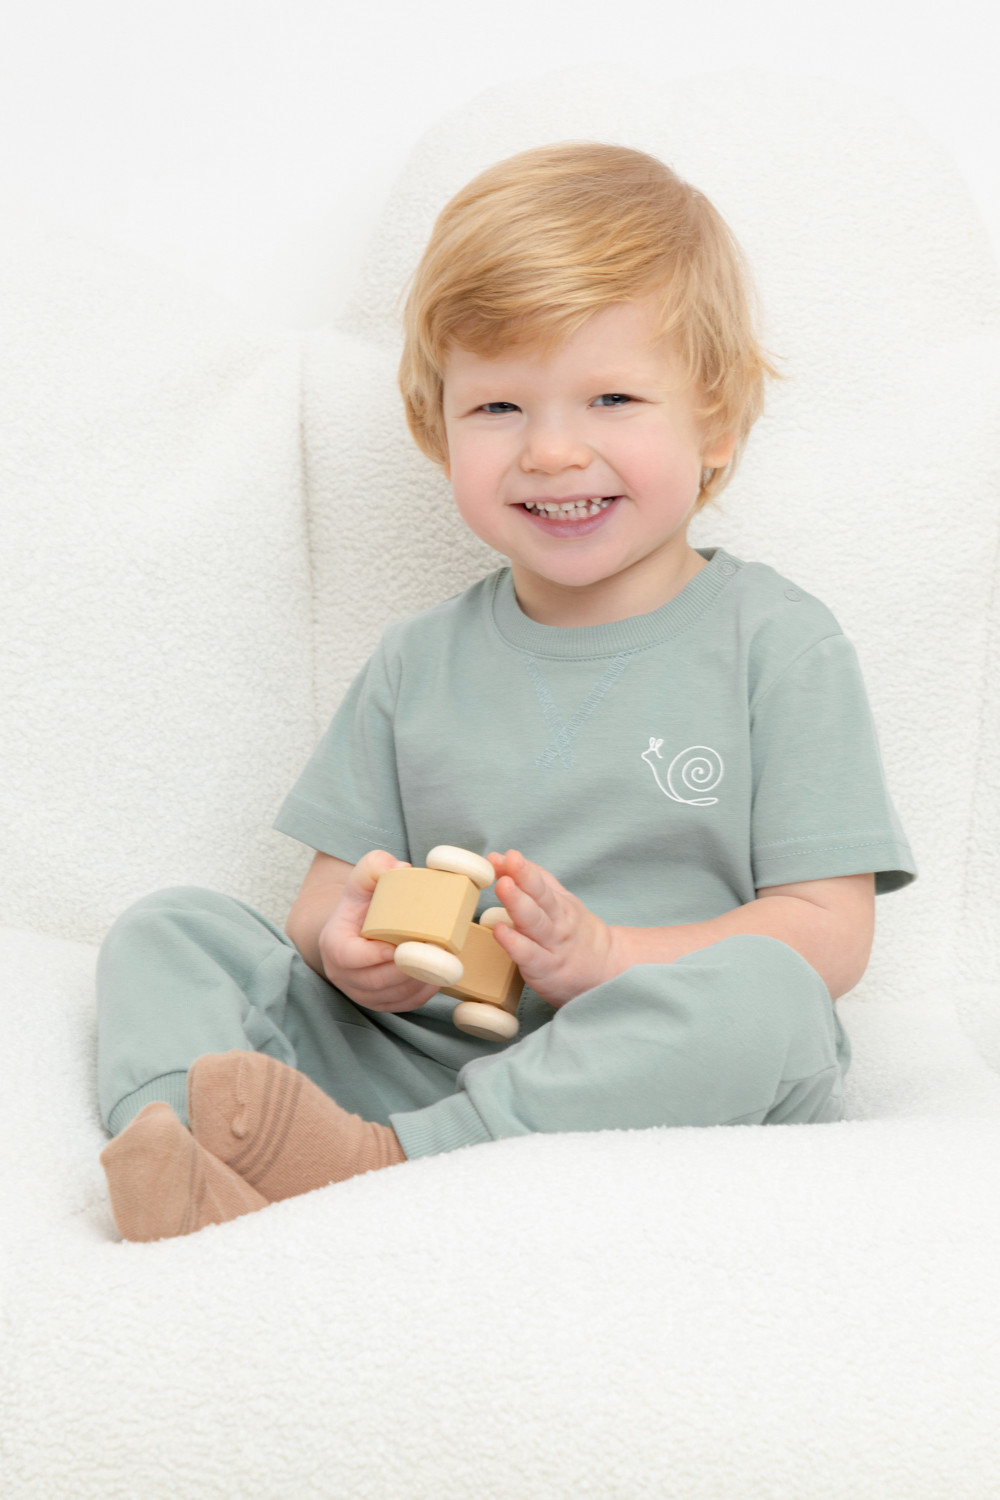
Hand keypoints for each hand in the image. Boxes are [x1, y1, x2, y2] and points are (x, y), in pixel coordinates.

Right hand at [317, 851, 440, 1012]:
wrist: (356, 927)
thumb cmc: (362, 902)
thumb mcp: (363, 877)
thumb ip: (375, 865)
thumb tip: (401, 867)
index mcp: (333, 944)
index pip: (350, 957)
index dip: (376, 955)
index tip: (402, 945)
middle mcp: (342, 974)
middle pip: (376, 981)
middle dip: (408, 969)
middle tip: (437, 953)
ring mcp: (360, 993)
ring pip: (392, 996)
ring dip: (419, 982)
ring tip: (443, 963)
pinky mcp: (379, 1003)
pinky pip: (403, 1005)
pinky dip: (423, 993)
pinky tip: (439, 976)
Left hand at [487, 849, 623, 1007]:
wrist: (605, 970)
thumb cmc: (573, 933)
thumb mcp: (560, 902)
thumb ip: (531, 881)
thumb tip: (500, 858)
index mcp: (559, 904)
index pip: (540, 883)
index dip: (524, 869)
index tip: (509, 855)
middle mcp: (557, 923)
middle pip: (540, 899)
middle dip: (523, 880)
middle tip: (508, 865)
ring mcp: (551, 946)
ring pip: (535, 924)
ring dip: (518, 904)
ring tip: (503, 886)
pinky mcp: (544, 969)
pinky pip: (529, 955)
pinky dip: (514, 943)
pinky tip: (500, 931)